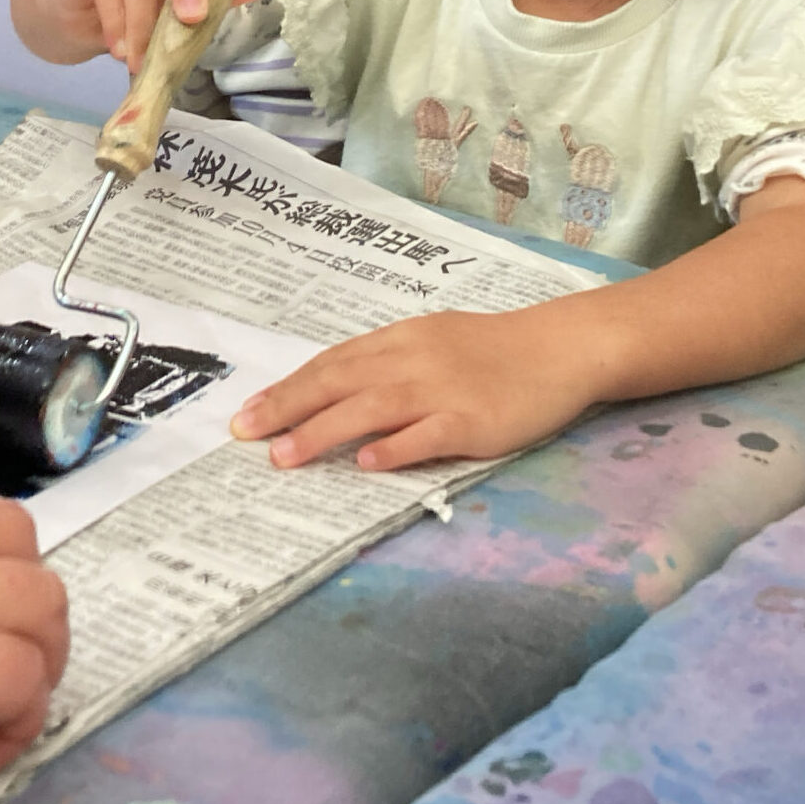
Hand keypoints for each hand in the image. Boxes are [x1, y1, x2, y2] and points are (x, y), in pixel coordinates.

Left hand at [231, 307, 598, 471]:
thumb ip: (388, 361)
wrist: (561, 347)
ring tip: (284, 457)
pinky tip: (365, 463)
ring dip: (322, 431)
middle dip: (287, 408)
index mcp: (401, 340)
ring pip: (371, 408)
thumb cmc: (495, 349)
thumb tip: (336, 388)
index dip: (288, 388)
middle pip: (339, 382)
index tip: (249, 411)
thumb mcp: (434, 340)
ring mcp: (442, 390)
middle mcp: (413, 361)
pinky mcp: (472, 420)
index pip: (332, 364)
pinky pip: (426, 434)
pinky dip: (394, 448)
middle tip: (243, 433)